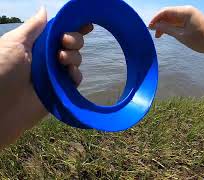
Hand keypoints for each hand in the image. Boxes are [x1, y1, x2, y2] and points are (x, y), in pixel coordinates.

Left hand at [0, 7, 92, 147]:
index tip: (86, 24)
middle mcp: (48, 57)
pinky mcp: (61, 89)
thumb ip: (33, 27)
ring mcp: (55, 73)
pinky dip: (75, 74)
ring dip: (73, 57)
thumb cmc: (3, 71)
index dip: (73, 27)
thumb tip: (44, 9)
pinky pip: (76, 78)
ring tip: (61, 61)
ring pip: (76, 59)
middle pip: (72, 44)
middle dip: (74, 40)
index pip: (59, 32)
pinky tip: (69, 73)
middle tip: (65, 42)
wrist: (2, 107)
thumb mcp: (15, 43)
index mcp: (37, 44)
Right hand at [149, 6, 203, 54]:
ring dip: (166, 26)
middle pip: (169, 14)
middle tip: (154, 33)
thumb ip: (167, 29)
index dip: (156, 18)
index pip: (166, 11)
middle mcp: (189, 11)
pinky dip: (174, 27)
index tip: (149, 27)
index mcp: (186, 11)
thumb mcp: (181, 36)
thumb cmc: (202, 41)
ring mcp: (192, 16)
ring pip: (174, 19)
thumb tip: (155, 25)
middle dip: (160, 23)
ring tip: (160, 36)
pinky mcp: (194, 21)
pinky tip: (170, 34)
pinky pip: (180, 22)